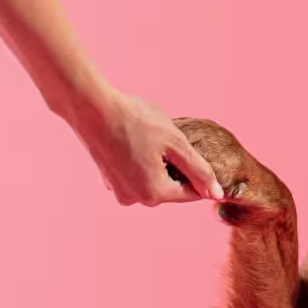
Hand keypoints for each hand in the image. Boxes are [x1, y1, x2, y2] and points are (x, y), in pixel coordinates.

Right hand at [69, 84, 222, 205]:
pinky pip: (136, 174)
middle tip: (165, 138)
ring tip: (148, 138)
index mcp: (154, 194)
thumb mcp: (176, 143)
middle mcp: (135, 199)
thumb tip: (217, 194)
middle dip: (175, 165)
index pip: (191, 192)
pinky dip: (142, 160)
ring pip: (153, 179)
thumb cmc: (134, 121)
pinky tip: (136, 140)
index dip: (198, 171)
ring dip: (159, 162)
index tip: (190, 148)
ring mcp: (119, 190)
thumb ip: (200, 171)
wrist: (91, 108)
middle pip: (171, 186)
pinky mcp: (109, 179)